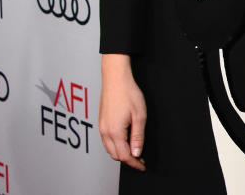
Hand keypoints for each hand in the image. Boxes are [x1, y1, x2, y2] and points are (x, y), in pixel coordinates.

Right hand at [99, 54, 146, 170]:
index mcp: (115, 132)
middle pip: (115, 155)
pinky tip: (125, 141)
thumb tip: (137, 153)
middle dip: (128, 159)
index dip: (134, 163)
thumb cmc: (128, 93)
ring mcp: (101, 127)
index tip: (142, 165)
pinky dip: (115, 146)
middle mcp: (105, 132)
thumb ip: (138, 136)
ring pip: (110, 149)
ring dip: (121, 153)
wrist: (115, 78)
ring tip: (135, 150)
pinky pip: (106, 141)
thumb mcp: (139, 115)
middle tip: (141, 159)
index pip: (124, 155)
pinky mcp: (101, 122)